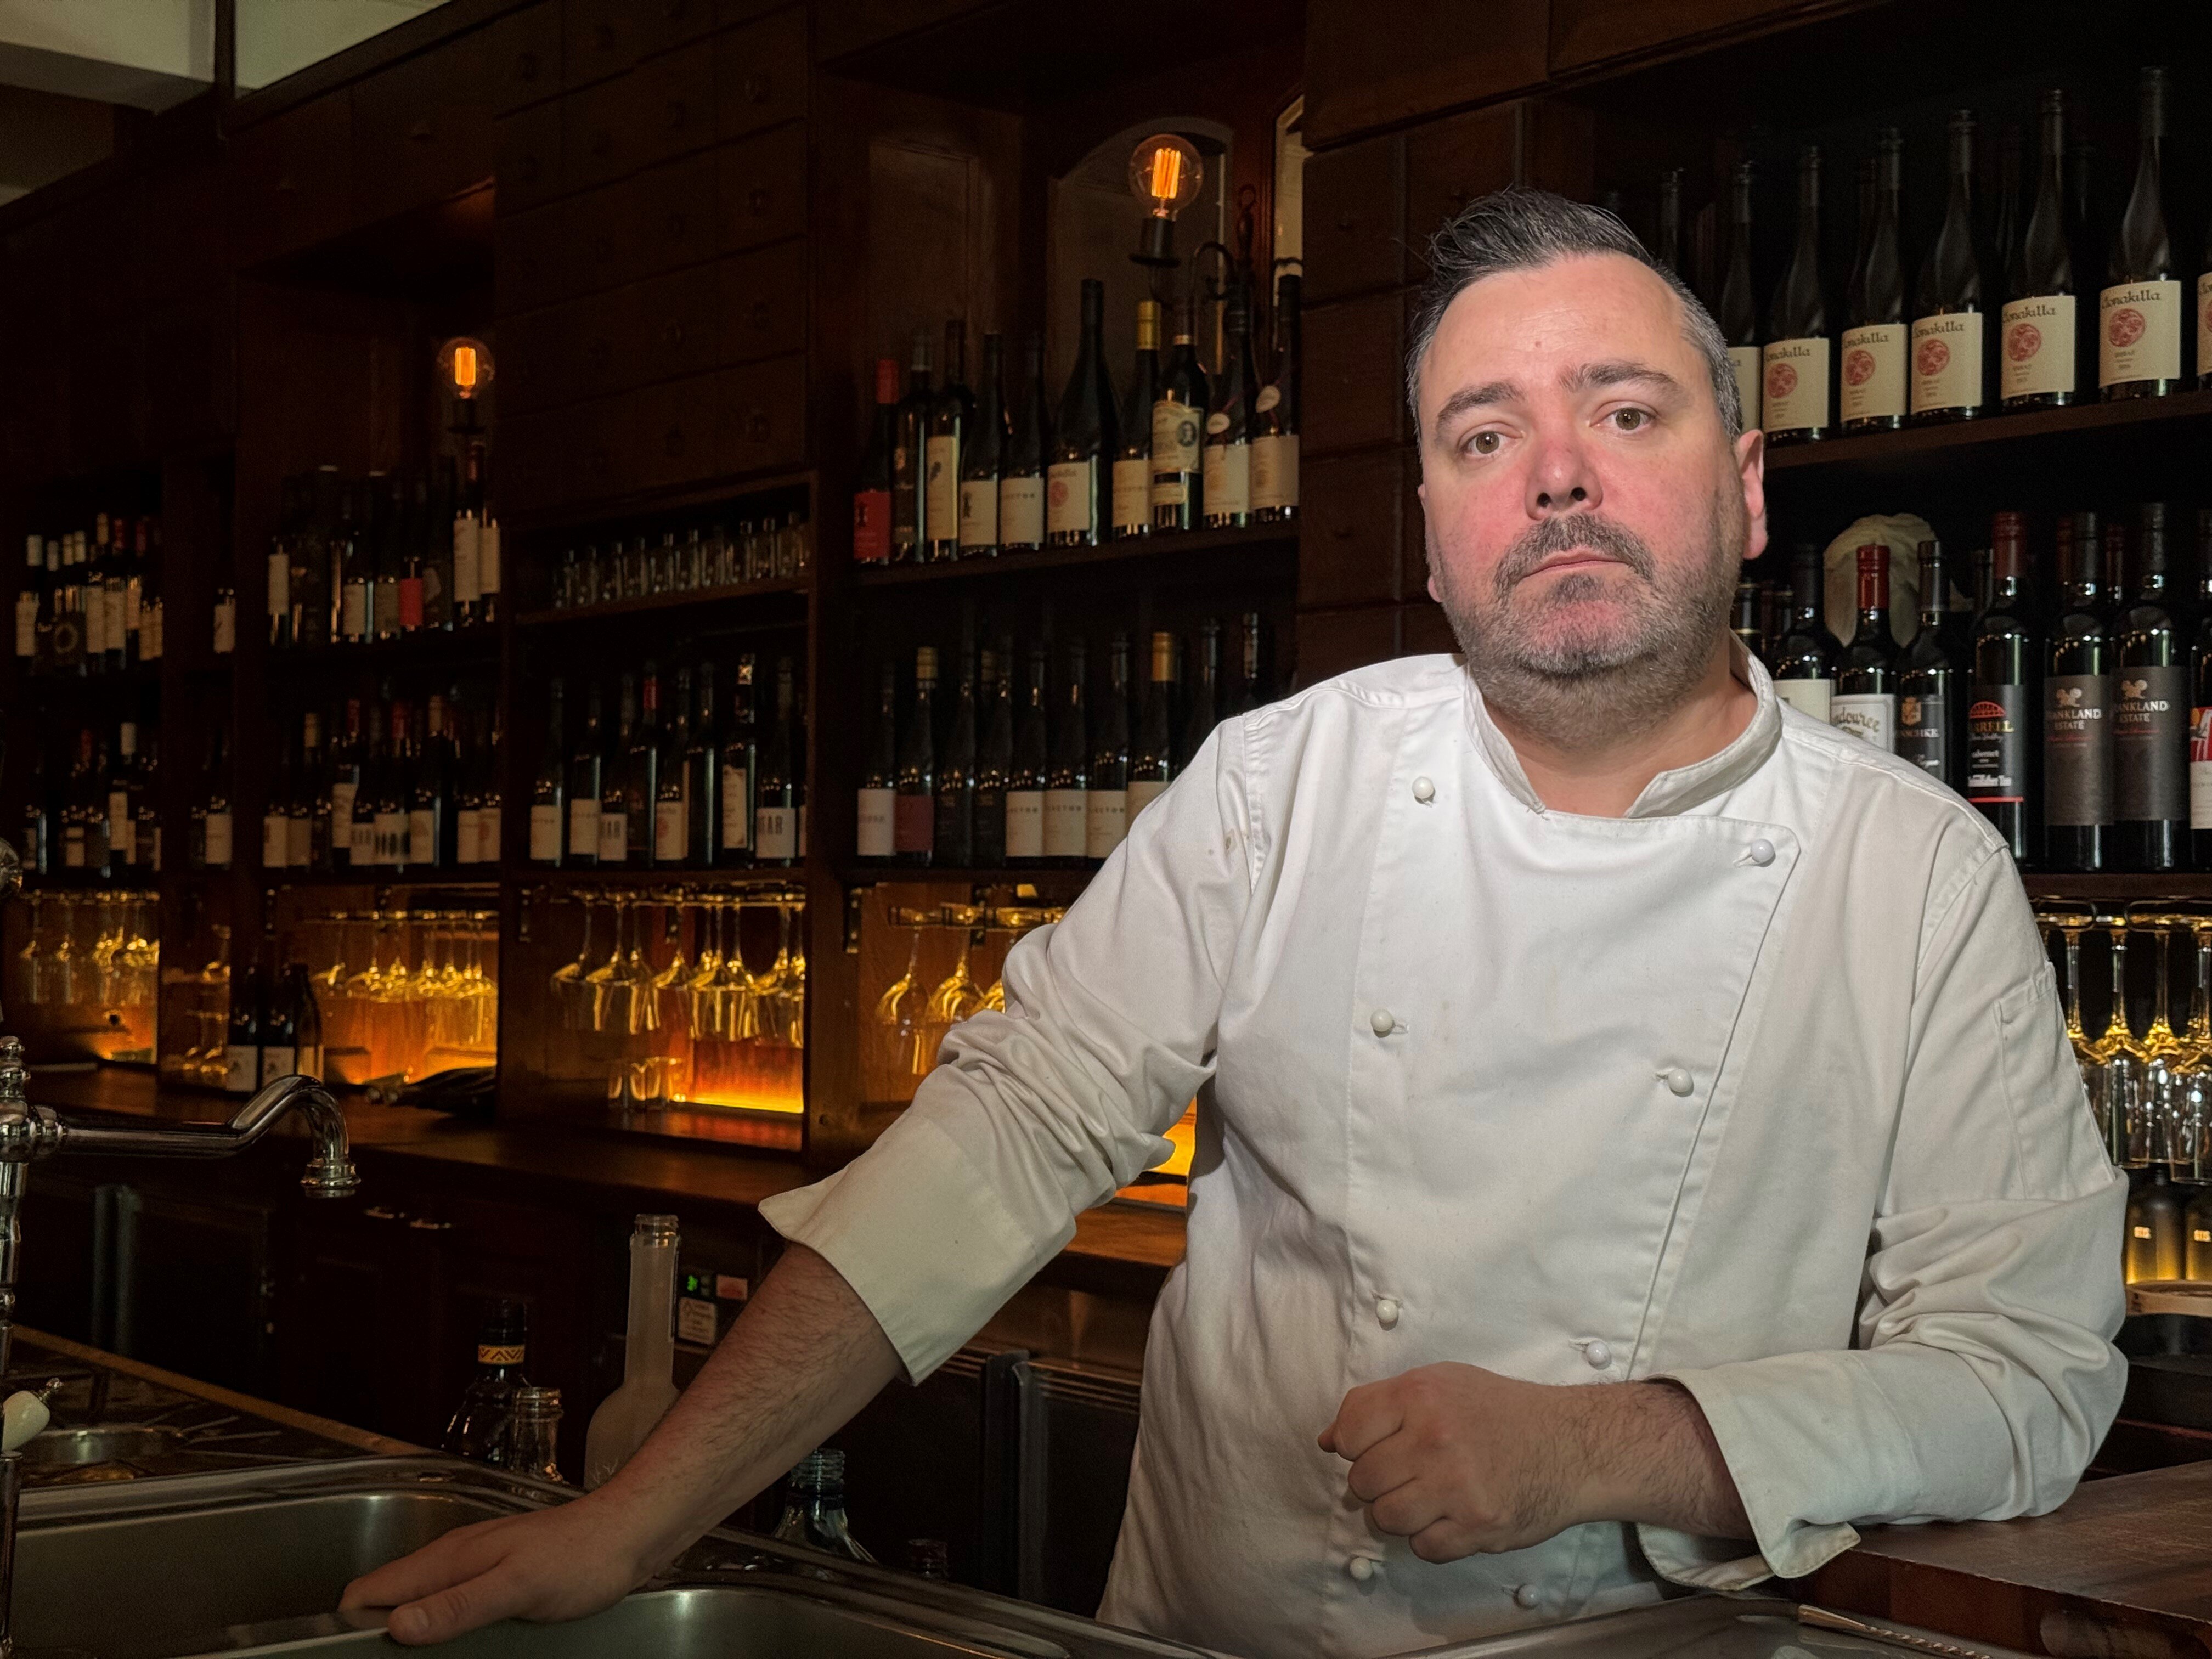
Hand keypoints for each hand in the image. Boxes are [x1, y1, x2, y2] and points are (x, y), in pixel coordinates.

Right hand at [339, 1491, 657, 1644]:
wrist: (627, 1533)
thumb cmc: (581, 1556)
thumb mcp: (517, 1587)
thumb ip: (458, 1606)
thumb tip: (398, 1625)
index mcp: (447, 1558)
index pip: (369, 1588)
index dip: (351, 1624)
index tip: (358, 1658)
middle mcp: (454, 1558)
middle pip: (389, 1597)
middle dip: (379, 1632)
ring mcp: (476, 1565)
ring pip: (421, 1600)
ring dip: (413, 1630)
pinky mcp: (499, 1576)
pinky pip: (453, 1602)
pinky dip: (442, 1624)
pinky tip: (457, 1646)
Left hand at [1319, 1362, 1609, 1562]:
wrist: (1571, 1443)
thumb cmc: (1500, 1411)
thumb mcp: (1440, 1383)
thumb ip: (1379, 1405)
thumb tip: (1327, 1441)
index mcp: (1420, 1396)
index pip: (1348, 1433)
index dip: (1354, 1445)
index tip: (1377, 1447)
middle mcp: (1434, 1439)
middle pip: (1362, 1482)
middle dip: (1377, 1482)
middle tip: (1408, 1474)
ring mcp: (1455, 1486)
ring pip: (1386, 1519)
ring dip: (1400, 1513)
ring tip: (1427, 1497)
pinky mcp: (1477, 1526)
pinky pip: (1423, 1547)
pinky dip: (1431, 1539)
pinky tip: (1451, 1516)